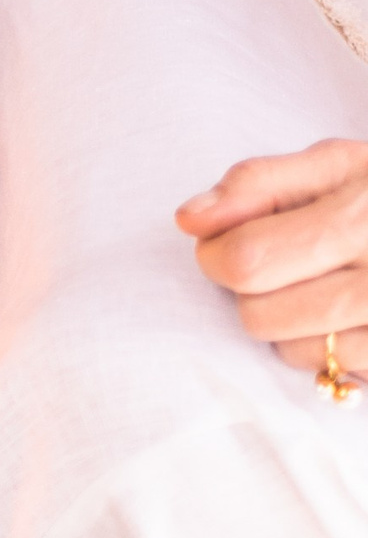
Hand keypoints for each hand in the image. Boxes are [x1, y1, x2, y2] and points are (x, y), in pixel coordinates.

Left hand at [177, 139, 367, 380]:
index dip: (217, 254)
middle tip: (285, 264)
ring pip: (290, 351)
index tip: (226, 243)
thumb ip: (258, 184)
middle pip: (259, 315)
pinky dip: (325, 349)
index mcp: (365, 216)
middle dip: (252, 291)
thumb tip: (188, 218)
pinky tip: (351, 316)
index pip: (246, 260)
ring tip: (325, 286)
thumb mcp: (339, 165)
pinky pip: (330, 372)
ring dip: (288, 325)